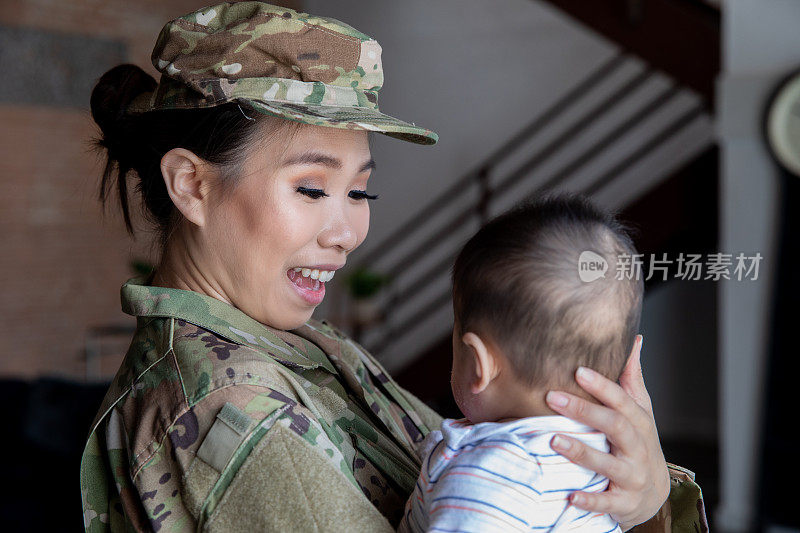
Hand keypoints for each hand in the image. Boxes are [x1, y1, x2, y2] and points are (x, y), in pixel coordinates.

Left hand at [545, 335, 668, 530]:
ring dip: (581, 452)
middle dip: (584, 411)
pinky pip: (607, 503)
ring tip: (553, 439)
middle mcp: (638, 449)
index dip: (602, 386)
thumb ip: (632, 377)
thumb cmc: (640, 443)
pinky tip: (569, 496)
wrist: (656, 494)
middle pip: (614, 426)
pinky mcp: (624, 504)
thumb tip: (634, 339)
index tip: (578, 371)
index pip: (622, 401)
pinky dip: (589, 500)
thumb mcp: (640, 411)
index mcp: (639, 423)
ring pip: (609, 465)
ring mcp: (633, 477)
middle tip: (552, 397)